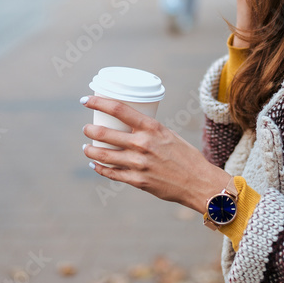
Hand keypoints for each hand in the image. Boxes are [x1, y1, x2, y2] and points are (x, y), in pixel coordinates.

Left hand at [81, 96, 231, 213]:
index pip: (118, 109)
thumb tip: (129, 128)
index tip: (85, 100)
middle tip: (86, 129)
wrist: (198, 182)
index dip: (98, 102)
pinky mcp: (137, 181)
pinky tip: (95, 165)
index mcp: (152, 127)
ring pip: (103, 155)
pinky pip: (111, 174)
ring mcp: (138, 164)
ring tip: (86, 147)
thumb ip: (148, 131)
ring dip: (90, 150)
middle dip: (89, 130)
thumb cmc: (185, 156)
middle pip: (104, 133)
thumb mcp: (168, 135)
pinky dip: (100, 168)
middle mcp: (142, 144)